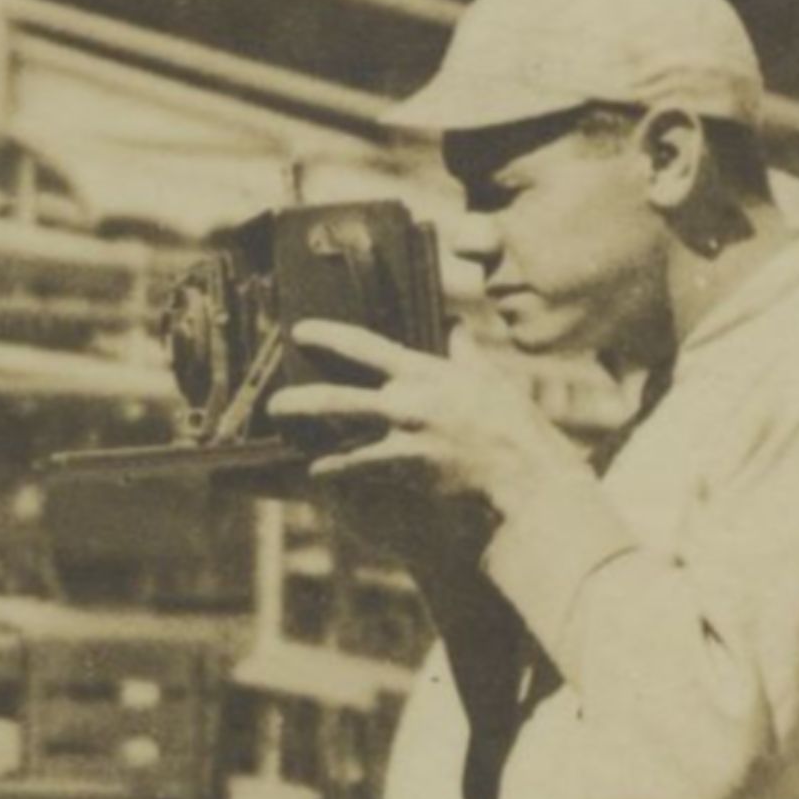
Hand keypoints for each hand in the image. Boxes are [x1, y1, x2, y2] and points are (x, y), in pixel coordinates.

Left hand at [267, 320, 590, 518]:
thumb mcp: (489, 378)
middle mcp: (408, 401)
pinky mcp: (406, 469)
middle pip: (338, 397)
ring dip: (308, 435)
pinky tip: (314, 472)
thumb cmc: (512, 425)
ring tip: (286, 434)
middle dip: (300, 399)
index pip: (366, 346)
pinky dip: (334, 469)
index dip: (328, 337)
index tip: (300, 333)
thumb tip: (454, 326)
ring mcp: (403, 436)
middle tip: (274, 402)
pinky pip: (358, 468)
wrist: (524, 472)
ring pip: (341, 434)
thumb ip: (464, 352)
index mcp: (426, 371)